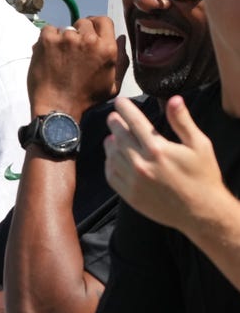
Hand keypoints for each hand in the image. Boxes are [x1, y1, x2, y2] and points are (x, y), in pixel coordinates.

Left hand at [28, 16, 127, 118]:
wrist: (57, 108)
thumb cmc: (86, 100)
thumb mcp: (112, 85)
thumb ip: (121, 60)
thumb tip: (121, 38)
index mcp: (107, 48)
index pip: (104, 21)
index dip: (96, 27)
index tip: (89, 36)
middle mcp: (88, 40)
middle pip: (84, 23)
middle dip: (79, 33)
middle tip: (73, 50)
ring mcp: (66, 38)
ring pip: (65, 28)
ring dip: (63, 38)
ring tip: (60, 56)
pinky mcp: (47, 40)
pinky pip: (49, 30)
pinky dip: (48, 40)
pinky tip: (49, 54)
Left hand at [104, 95, 222, 231]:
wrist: (202, 213)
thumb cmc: (203, 176)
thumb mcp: (199, 145)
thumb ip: (182, 122)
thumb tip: (173, 99)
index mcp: (158, 149)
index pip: (134, 121)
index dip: (125, 108)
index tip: (120, 101)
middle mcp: (142, 164)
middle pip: (119, 136)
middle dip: (115, 123)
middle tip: (114, 117)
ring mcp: (134, 181)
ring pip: (112, 154)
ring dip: (111, 142)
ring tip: (114, 136)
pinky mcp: (130, 195)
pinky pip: (111, 174)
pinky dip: (109, 163)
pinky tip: (113, 157)